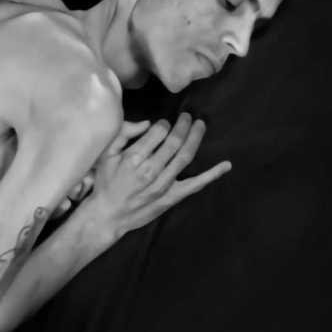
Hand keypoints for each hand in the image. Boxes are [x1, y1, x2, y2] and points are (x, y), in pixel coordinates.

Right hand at [86, 112, 230, 239]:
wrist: (108, 215)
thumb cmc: (106, 182)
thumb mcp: (106, 154)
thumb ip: (123, 133)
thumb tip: (147, 124)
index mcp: (133, 158)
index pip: (158, 132)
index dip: (164, 124)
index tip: (164, 124)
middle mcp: (150, 170)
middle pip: (174, 141)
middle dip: (183, 125)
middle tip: (187, 116)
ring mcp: (163, 185)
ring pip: (185, 156)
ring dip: (196, 138)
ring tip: (200, 125)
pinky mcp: (171, 197)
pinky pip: (194, 185)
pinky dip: (211, 175)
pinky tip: (226, 165)